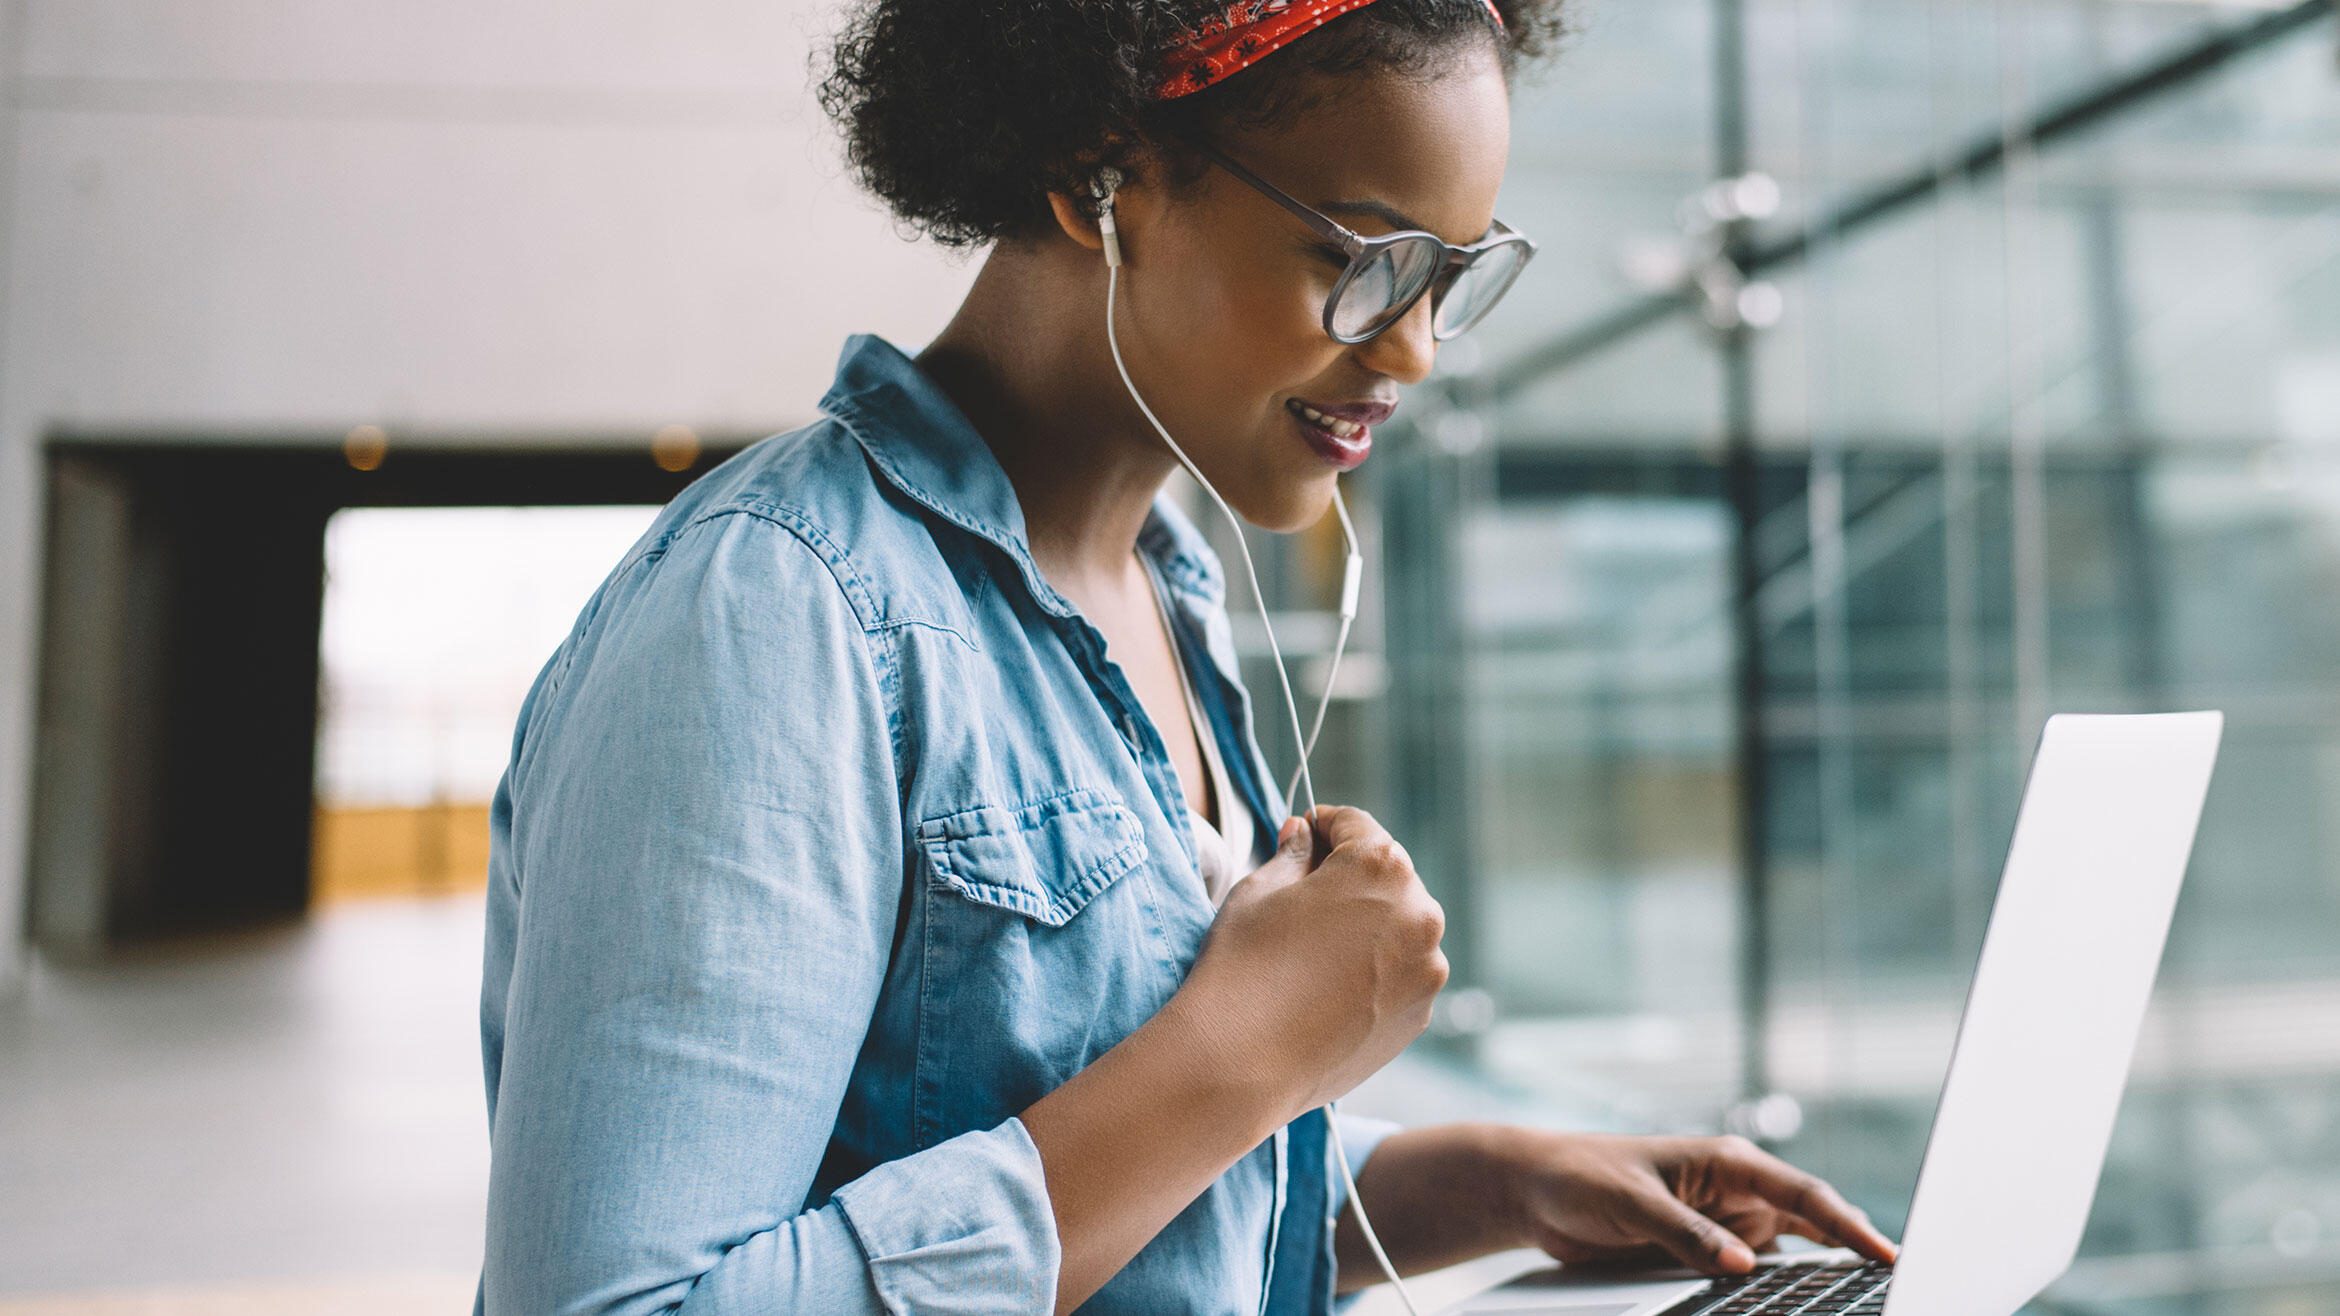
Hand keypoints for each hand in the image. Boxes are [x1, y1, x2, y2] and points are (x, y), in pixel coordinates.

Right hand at [1176, 805, 1447, 1117]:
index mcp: (1381, 867)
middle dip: (1347, 876)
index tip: (1301, 834)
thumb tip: (1304, 836)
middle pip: (1385, 874)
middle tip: (1300, 894)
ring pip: (1397, 926)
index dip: (1322, 824)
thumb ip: (1293, 855)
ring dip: (1365, 924)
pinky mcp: (1420, 1014)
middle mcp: (1420, 913)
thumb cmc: (1244, 968)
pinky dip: (1373, 969)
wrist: (1242, 1065)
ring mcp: (1427, 969)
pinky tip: (1326, 987)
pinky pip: (1400, 973)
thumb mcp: (1258, 891)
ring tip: (1312, 950)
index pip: (1355, 823)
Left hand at [1493, 1130, 1898, 1274]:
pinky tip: (1796, 1309)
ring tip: (1862, 1299)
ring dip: (1820, 1275)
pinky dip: (1777, 1292)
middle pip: (1813, 1223)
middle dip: (1855, 1249)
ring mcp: (1726, 1223)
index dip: (1851, 1224)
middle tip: (1898, 1282)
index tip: (1888, 1254)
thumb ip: (1685, 1232)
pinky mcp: (1708, 1251)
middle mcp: (1736, 1191)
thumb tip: (1741, 1265)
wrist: (1535, 1192)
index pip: (1805, 1193)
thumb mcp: (1631, 1202)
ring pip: (1790, 1254)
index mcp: (1726, 1162)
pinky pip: (1754, 1275)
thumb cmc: (1580, 1176)